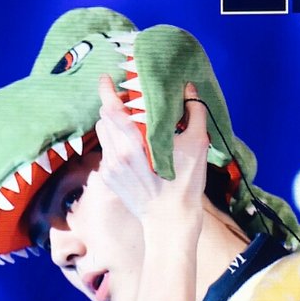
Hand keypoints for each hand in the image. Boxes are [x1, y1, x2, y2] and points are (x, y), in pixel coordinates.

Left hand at [95, 74, 209, 234]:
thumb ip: (193, 114)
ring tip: (132, 125)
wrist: (170, 221)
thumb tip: (189, 90)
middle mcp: (116, 155)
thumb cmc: (184, 185)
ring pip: (104, 134)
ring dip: (113, 124)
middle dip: (114, 106)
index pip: (110, 109)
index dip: (106, 90)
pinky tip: (134, 150)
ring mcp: (110, 168)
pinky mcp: (109, 179)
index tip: (106, 78)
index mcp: (133, 145)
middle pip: (104, 118)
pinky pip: (107, 151)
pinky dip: (116, 143)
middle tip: (130, 102)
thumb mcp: (196, 147)